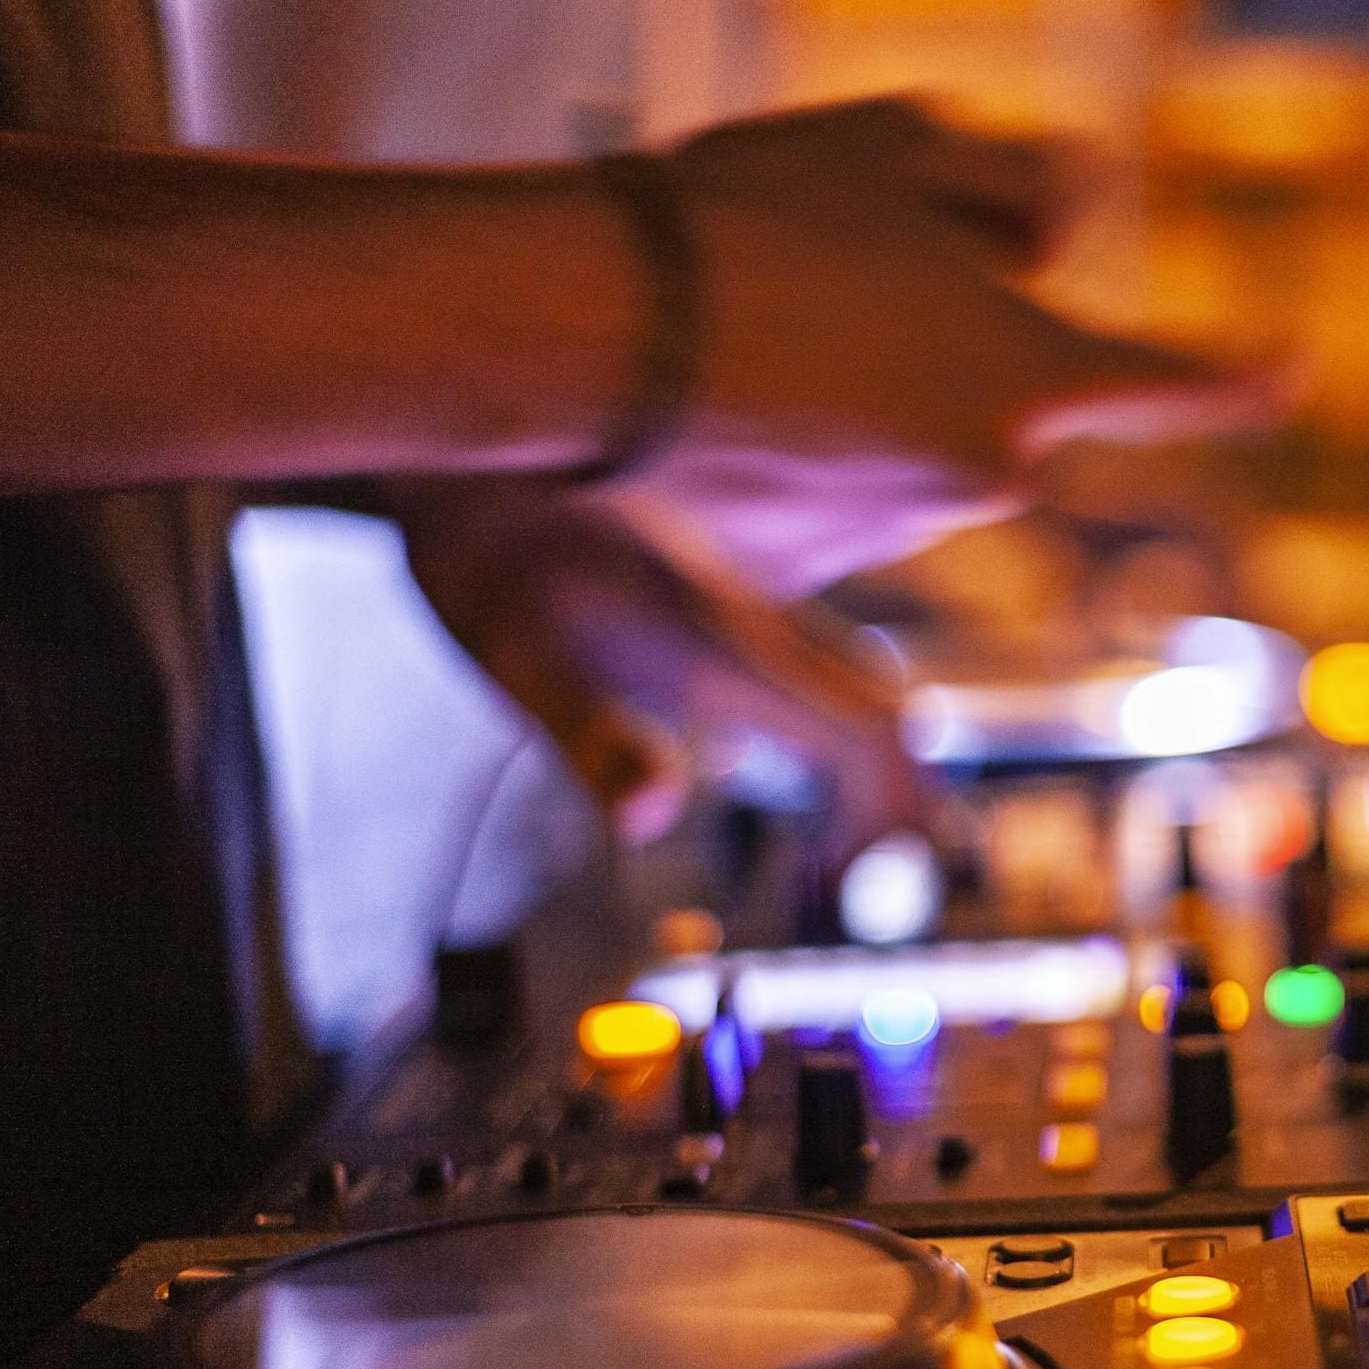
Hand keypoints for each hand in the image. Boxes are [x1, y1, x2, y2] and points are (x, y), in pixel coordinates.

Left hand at [389, 477, 921, 857]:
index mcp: (734, 646)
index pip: (865, 732)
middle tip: (849, 903)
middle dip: (891, 814)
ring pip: (862, 700)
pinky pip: (819, 689)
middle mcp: (764, 630)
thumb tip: (649, 820)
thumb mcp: (525, 663)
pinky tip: (779, 792)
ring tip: (821, 870)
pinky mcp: (730, 618)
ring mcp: (754, 620)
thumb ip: (598, 742)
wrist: (477, 465)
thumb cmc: (491, 563)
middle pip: (884, 719)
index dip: (885, 816)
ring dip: (864, 787)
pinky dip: (828, 755)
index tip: (855, 892)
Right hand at [607, 99, 1283, 597]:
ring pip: (908, 453)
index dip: (1236, 374)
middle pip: (1002, 407)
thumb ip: (1013, 188)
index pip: (1170, 380)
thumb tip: (1066, 229)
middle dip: (947, 353)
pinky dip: (791, 457)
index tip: (1287, 370)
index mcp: (1034, 372)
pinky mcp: (802, 581)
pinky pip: (824, 501)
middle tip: (827, 278)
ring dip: (860, 403)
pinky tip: (709, 402)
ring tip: (744, 330)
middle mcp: (986, 474)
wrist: (582, 336)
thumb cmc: (747, 219)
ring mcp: (894, 537)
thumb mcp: (898, 142)